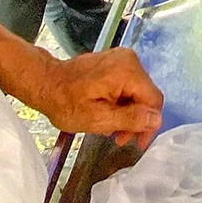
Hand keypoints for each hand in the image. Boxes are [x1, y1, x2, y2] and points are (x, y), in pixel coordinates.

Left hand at [28, 48, 163, 148]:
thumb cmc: (66, 103)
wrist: (45, 82)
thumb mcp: (97, 118)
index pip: (153, 100)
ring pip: (138, 92)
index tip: (136, 143)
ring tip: (110, 129)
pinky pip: (128, 85)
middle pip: (146, 96)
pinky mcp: (115, 62)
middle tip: (119, 138)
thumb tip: (156, 119)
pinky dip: (122, 102)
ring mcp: (122, 59)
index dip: (149, 125)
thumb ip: (129, 118)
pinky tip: (108, 114)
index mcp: (127, 71)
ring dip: (128, 113)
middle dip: (136, 120)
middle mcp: (129, 60)